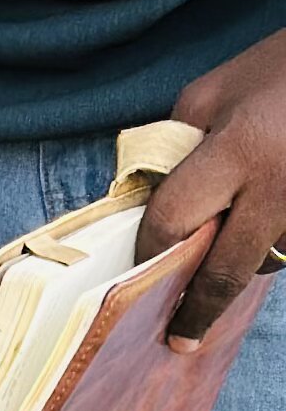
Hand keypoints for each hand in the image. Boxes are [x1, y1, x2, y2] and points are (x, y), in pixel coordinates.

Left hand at [144, 23, 285, 337]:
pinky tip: (253, 244)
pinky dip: (271, 249)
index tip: (138, 269)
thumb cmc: (274, 70)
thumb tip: (155, 196)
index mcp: (236, 153)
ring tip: (209, 283)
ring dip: (238, 270)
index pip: (174, 220)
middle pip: (227, 269)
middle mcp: (276, 190)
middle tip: (180, 340)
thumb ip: (177, 147)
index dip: (150, 249)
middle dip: (198, 308)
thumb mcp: (212, 94)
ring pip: (266, 262)